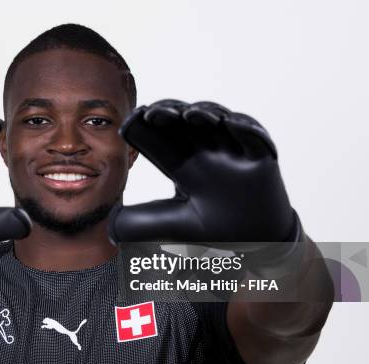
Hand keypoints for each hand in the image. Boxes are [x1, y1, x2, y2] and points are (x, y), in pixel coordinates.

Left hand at [109, 100, 301, 251]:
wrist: (257, 242)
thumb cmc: (214, 229)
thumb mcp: (174, 227)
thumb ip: (142, 226)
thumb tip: (108, 228)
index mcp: (182, 166)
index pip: (159, 141)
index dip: (144, 129)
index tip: (129, 123)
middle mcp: (205, 154)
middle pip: (183, 124)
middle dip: (168, 113)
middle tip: (152, 113)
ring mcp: (233, 153)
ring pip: (217, 121)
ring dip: (203, 113)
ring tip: (189, 115)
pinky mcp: (261, 158)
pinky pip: (254, 137)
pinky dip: (245, 127)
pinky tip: (230, 123)